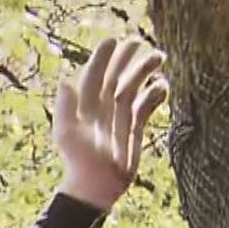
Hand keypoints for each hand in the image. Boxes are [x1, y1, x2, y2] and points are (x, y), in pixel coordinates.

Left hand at [53, 36, 168, 209]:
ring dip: (144, 72)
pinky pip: (146, 105)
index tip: (113, 40)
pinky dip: (154, 95)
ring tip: (159, 57)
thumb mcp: (67, 135)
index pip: (93, 76)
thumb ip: (65, 108)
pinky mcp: (134, 128)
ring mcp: (118, 117)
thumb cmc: (79, 162)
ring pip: (133, 87)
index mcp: (84, 106)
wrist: (97, 187)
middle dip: (127, 59)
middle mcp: (101, 108)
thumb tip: (65, 81)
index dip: (102, 58)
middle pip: (115, 77)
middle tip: (140, 41)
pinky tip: (163, 85)